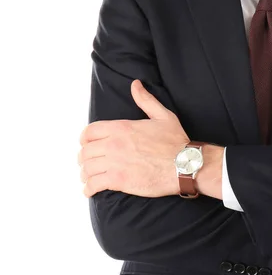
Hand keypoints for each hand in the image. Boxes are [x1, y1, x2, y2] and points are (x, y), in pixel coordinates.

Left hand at [78, 79, 189, 197]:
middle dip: (84, 157)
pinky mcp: (118, 181)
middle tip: (89, 162)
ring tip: (89, 177)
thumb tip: (135, 84)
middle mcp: (114, 144)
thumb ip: (145, 100)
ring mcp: (115, 163)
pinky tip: (90, 190)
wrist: (184, 165)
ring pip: (87, 169)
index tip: (88, 144)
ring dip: (85, 174)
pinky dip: (88, 189)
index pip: (89, 132)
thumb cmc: (175, 141)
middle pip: (85, 151)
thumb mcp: (162, 115)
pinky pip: (93, 185)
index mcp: (122, 127)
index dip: (85, 139)